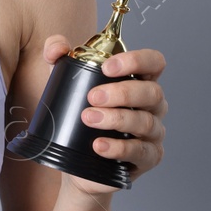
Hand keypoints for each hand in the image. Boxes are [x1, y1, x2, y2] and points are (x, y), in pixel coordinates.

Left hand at [40, 36, 167, 195]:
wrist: (76, 163)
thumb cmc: (77, 119)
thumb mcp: (65, 84)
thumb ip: (58, 58)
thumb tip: (57, 48)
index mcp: (139, 82)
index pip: (154, 62)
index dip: (137, 60)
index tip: (107, 67)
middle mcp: (152, 106)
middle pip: (151, 92)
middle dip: (122, 92)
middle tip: (92, 97)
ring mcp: (153, 133)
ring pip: (145, 122)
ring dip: (116, 119)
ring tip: (89, 119)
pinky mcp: (148, 158)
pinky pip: (140, 151)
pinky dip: (119, 147)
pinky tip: (99, 145)